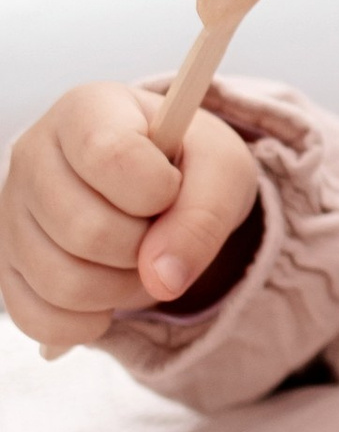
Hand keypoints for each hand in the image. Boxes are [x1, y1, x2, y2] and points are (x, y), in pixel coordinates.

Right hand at [0, 85, 260, 351]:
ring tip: (139, 261)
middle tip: (160, 232)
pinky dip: (88, 322)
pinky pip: (39, 318)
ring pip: (62, 282)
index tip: (171, 187)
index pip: (111, 156)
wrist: (162, 189)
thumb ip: (205, 215)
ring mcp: (12, 212)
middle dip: (145, 249)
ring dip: (123, 290)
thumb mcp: (223, 171)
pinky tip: (109, 295)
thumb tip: (163, 278)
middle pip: (86, 230)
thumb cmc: (189, 167)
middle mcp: (33, 155)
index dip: (157, 189)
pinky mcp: (7, 265)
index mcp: (87, 110)